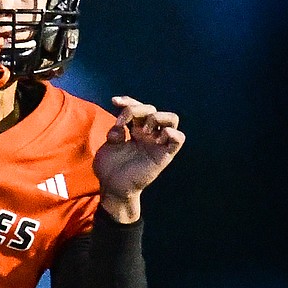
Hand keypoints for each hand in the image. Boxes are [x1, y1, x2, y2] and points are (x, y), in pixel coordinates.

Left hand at [93, 95, 184, 222]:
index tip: (114, 102)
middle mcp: (148, 134)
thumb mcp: (109, 146)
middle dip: (136, 109)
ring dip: (155, 117)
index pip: (138, 107)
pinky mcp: (164, 155)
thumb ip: (115, 132)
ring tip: (141, 130)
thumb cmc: (110, 168)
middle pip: (152, 109)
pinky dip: (170, 133)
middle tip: (123, 122)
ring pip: (172, 119)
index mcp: (134, 130)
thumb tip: (121, 125)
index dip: (128, 100)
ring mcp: (157, 143)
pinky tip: (154, 137)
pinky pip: (178, 138)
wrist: (112, 187)